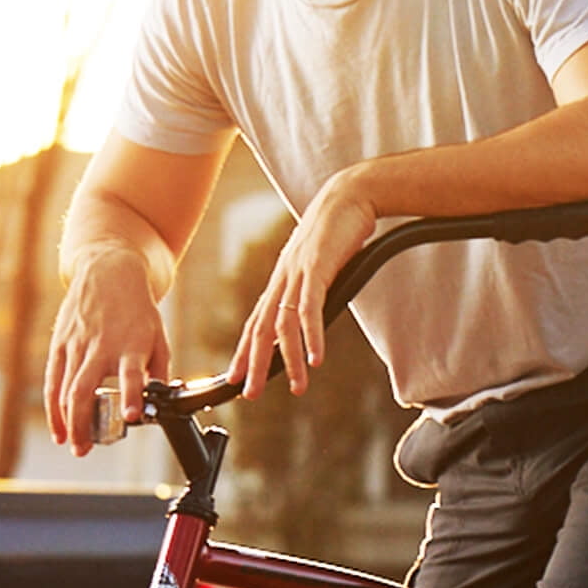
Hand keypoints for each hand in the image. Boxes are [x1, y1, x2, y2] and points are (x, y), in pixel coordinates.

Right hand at [43, 247, 171, 456]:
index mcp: (131, 344)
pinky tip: (59, 427)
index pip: (132, 373)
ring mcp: (77, 344)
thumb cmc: (138, 310)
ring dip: (68, 420)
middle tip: (85, 448)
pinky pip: (53, 380)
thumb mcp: (159, 336)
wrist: (108, 271)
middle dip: (83, 422)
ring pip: (66, 388)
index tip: (131, 416)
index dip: (131, 394)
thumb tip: (161, 401)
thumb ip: (160, 370)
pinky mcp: (60, 343)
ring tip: (73, 444)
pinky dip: (54, 406)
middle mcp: (101, 346)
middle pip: (85, 388)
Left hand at [231, 173, 377, 397]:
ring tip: (297, 387)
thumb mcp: (321, 264)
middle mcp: (283, 278)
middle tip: (249, 393)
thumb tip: (314, 311)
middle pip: (261, 328)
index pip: (257, 321)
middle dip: (254, 364)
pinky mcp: (319, 268)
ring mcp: (298, 273)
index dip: (244, 350)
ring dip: (289, 360)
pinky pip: (310, 309)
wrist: (352, 194)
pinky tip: (316, 358)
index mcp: (282, 279)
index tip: (235, 376)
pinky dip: (312, 337)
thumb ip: (314, 288)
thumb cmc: (339, 229)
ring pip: (285, 325)